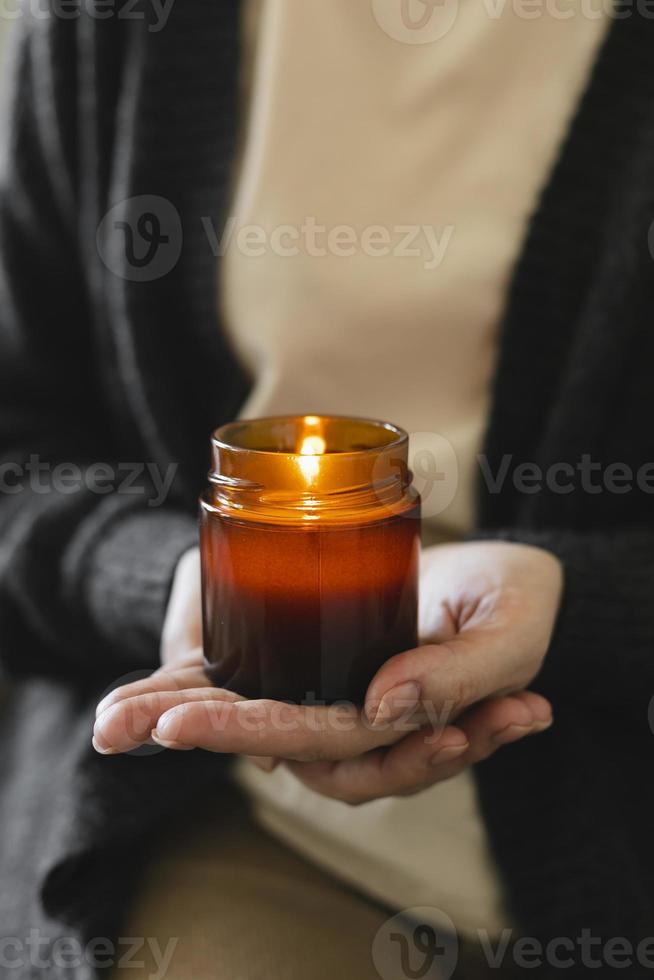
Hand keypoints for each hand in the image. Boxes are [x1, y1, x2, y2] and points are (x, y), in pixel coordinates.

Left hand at [92, 540, 559, 803]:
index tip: (181, 724)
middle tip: (121, 725)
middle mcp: (362, 727)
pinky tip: (136, 704)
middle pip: (278, 740)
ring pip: (260, 721)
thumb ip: (463, 675)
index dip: (260, 731)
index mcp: (410, 731)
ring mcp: (337, 696)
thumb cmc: (514, 599)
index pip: (333, 743)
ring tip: (114, 720)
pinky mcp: (320, 663)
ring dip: (186, 718)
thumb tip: (383, 708)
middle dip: (199, 734)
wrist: (506, 572)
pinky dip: (201, 688)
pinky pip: (260, 686)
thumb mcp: (510, 632)